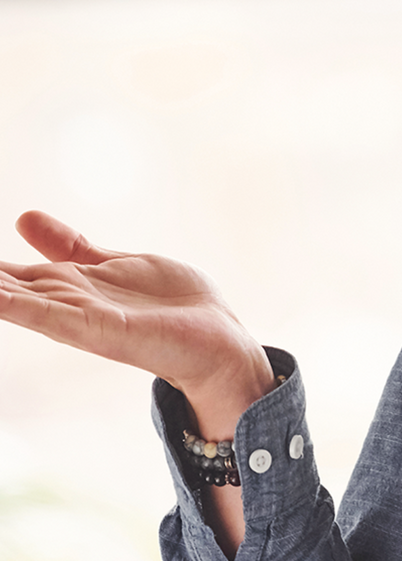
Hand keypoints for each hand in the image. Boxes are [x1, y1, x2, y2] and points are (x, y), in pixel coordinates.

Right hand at [0, 211, 273, 427]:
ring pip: (14, 301)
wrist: (222, 341)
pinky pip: (52, 315)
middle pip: (0, 286)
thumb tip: (22, 219)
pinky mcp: (103, 329)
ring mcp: (79, 317)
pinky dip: (18, 305)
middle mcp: (63, 302)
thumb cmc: (174, 307)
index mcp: (63, 285)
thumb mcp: (115, 263)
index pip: (2, 273)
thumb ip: (70, 247)